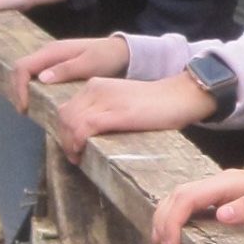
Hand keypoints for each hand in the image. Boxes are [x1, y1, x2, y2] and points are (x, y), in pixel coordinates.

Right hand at [8, 33, 130, 108]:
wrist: (121, 52)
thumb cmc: (107, 57)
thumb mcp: (89, 64)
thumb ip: (66, 70)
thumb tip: (42, 79)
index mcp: (53, 51)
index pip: (23, 67)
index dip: (19, 87)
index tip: (25, 107)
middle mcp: (48, 52)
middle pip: (20, 69)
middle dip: (17, 89)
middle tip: (24, 110)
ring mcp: (51, 58)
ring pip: (26, 72)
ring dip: (22, 88)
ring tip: (27, 108)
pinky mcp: (56, 64)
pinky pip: (35, 74)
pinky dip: (31, 87)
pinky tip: (37, 100)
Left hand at [52, 73, 210, 158]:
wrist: (179, 96)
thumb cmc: (156, 105)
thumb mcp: (122, 102)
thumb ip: (105, 111)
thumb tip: (90, 134)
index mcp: (96, 86)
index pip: (67, 109)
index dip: (65, 131)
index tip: (73, 147)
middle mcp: (96, 89)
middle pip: (64, 116)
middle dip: (64, 139)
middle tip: (75, 156)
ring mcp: (105, 100)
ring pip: (70, 123)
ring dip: (69, 144)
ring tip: (79, 158)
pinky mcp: (116, 113)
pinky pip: (84, 127)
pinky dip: (78, 142)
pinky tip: (84, 152)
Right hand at [150, 170, 243, 243]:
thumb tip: (220, 214)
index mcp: (231, 182)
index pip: (189, 197)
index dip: (172, 221)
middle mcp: (222, 183)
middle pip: (179, 196)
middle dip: (163, 221)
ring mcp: (222, 192)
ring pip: (182, 200)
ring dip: (167, 220)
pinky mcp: (224, 203)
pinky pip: (194, 209)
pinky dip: (179, 222)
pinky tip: (178, 240)